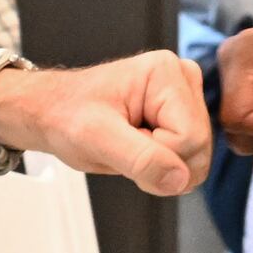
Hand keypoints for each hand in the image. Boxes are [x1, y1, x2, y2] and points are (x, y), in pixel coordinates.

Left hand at [0, 50, 210, 194]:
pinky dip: (163, 165)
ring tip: (129, 145)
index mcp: (165, 73)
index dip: (157, 157)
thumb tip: (180, 179)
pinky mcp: (184, 115)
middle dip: (161, 164)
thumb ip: (140, 158)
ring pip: (197, 158)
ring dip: (161, 166)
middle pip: (199, 149)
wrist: (53, 112)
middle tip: (124, 147)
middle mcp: (184, 79)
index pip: (189, 138)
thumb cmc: (67, 115)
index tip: (122, 144)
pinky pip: (190, 158)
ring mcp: (187, 98)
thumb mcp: (95, 138)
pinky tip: (140, 147)